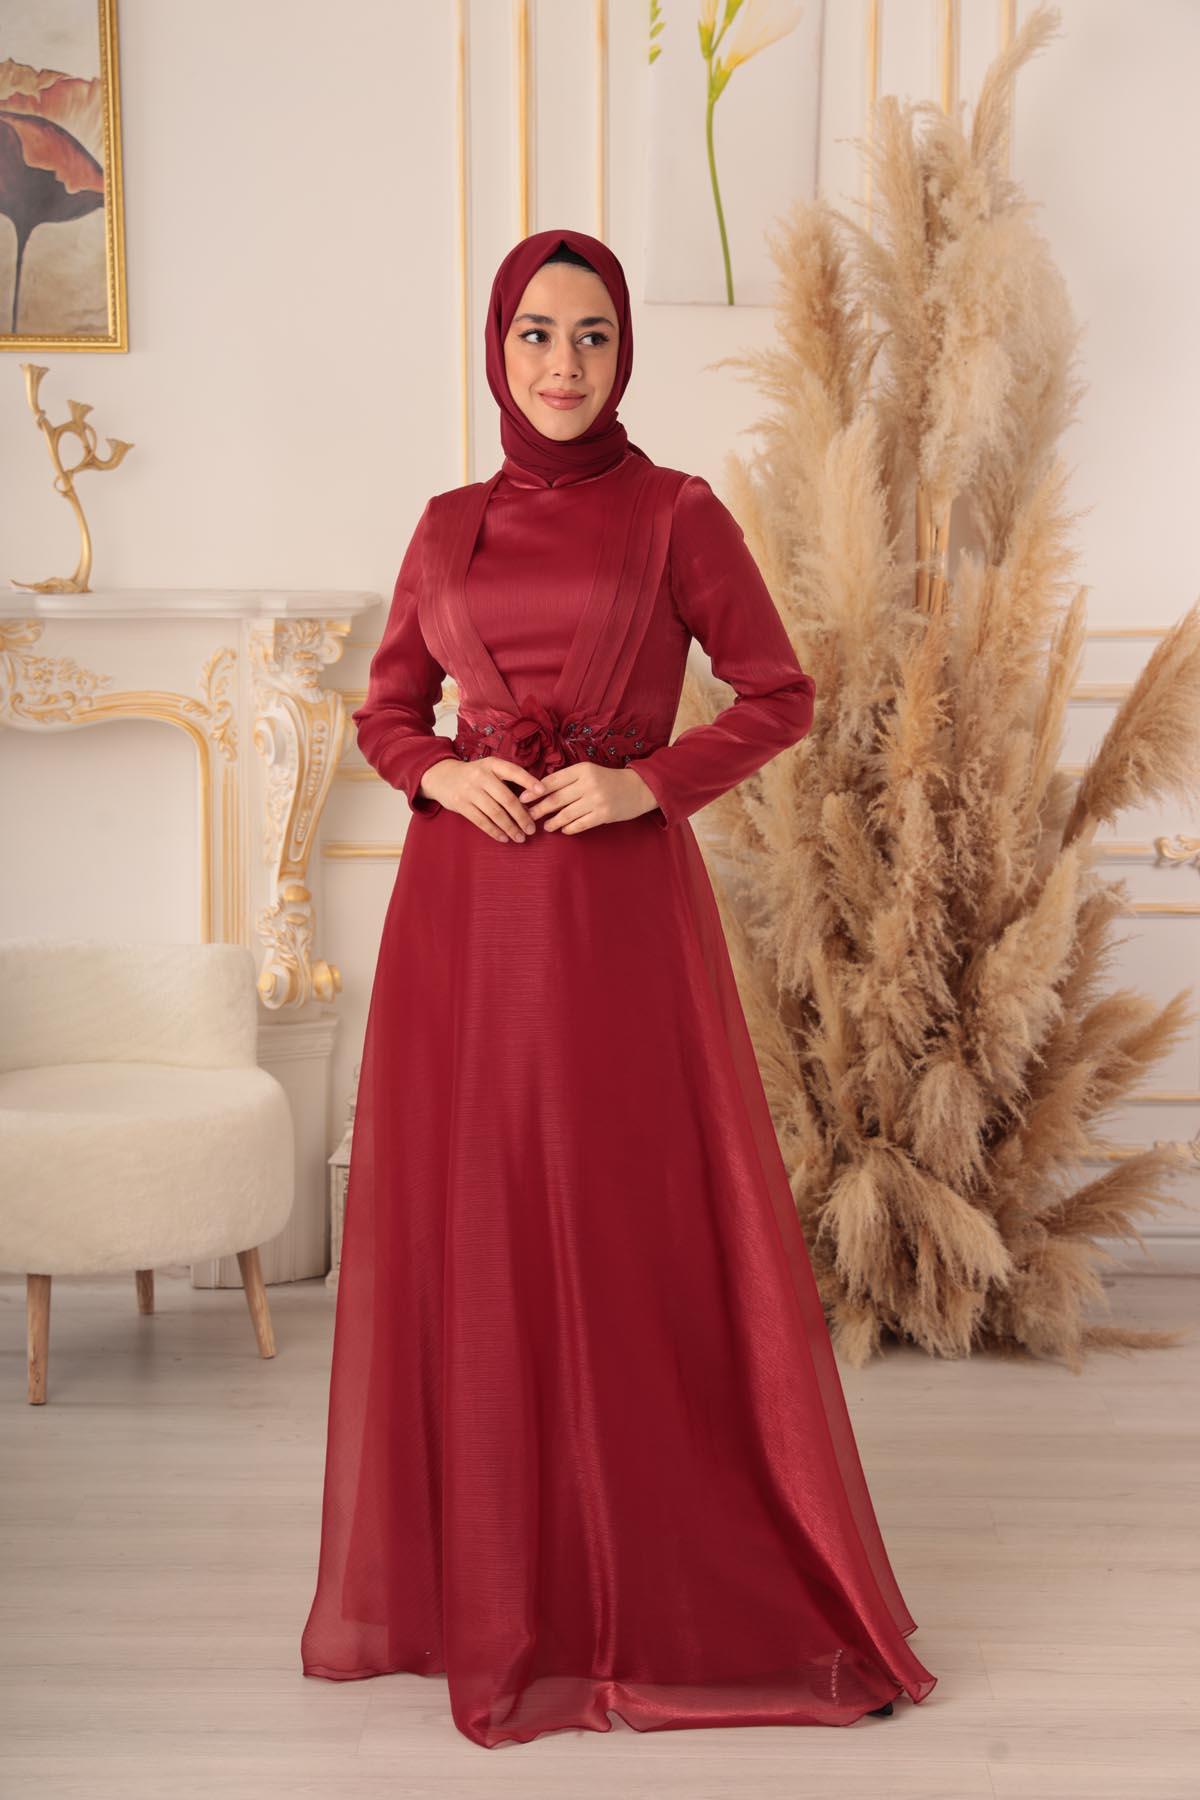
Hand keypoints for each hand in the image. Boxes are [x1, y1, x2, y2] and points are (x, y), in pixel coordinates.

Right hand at [419, 755, 546, 842]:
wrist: (441, 776)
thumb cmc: (474, 775)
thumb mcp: (489, 769)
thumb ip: (507, 780)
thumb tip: (532, 800)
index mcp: (492, 764)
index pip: (514, 771)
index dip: (529, 781)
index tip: (542, 792)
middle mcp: (481, 776)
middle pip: (506, 799)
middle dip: (522, 816)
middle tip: (532, 829)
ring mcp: (469, 791)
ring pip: (495, 813)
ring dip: (510, 827)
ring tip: (520, 837)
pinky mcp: (460, 804)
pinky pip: (481, 821)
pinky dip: (494, 831)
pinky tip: (504, 838)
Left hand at [524, 763, 658, 833]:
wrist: (639, 788)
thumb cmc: (609, 780)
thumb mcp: (589, 772)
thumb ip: (568, 778)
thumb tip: (541, 789)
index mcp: (582, 770)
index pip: (552, 781)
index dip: (534, 791)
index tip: (522, 799)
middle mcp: (588, 784)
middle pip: (556, 799)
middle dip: (538, 809)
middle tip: (527, 816)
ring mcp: (596, 800)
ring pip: (566, 814)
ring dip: (552, 822)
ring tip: (545, 826)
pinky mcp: (603, 815)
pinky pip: (580, 824)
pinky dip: (569, 828)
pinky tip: (563, 830)